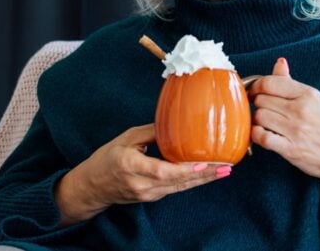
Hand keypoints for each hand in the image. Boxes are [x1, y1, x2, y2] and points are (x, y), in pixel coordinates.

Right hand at [54, 124, 230, 225]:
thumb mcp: (125, 138)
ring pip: (180, 187)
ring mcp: (147, 194)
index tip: (206, 163)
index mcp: (132, 166)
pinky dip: (192, 181)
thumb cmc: (106, 159)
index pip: (163, 171)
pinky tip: (206, 174)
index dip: (186, 169)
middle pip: (178, 182)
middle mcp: (141, 184)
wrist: (93, 186)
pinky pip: (175, 188)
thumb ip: (151, 132)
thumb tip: (175, 122)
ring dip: (203, 180)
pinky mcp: (152, 197)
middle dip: (205, 175)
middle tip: (226, 167)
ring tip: (224, 171)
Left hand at [248, 58, 319, 204]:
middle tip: (264, 111)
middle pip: (261, 99)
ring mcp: (296, 130)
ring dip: (257, 121)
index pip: (270, 82)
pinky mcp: (290, 149)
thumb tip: (279, 63)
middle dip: (258, 105)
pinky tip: (263, 135)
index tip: (254, 92)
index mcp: (308, 94)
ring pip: (259, 117)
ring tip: (265, 124)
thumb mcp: (317, 100)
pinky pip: (261, 137)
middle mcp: (302, 110)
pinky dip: (257, 135)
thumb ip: (293, 83)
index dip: (256, 86)